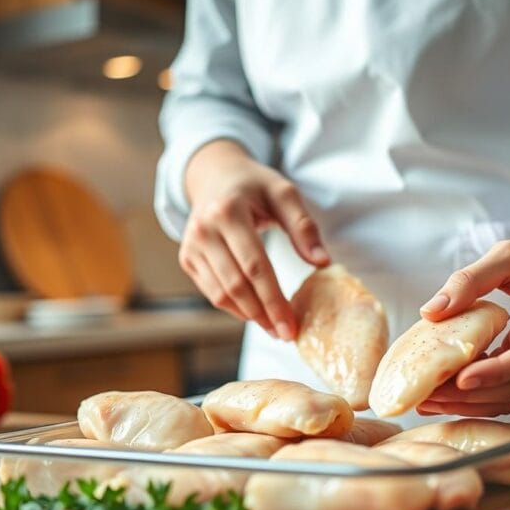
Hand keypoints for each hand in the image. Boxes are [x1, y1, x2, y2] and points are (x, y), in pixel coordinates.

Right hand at [179, 139, 329, 339]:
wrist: (215, 175)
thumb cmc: (255, 186)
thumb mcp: (284, 194)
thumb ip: (304, 227)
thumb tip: (322, 262)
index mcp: (228, 211)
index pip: (255, 266)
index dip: (274, 300)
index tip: (291, 325)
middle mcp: (203, 230)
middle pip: (237, 285)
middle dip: (263, 315)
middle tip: (286, 334)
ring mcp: (191, 246)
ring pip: (221, 295)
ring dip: (249, 316)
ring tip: (274, 327)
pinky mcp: (187, 259)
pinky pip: (212, 293)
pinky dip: (235, 308)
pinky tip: (256, 313)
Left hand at [416, 234, 509, 416]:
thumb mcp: (506, 256)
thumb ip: (469, 280)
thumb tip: (432, 310)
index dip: (496, 372)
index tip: (462, 380)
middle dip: (473, 396)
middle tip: (432, 394)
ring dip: (473, 404)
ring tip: (433, 401)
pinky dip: (481, 398)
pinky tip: (450, 396)